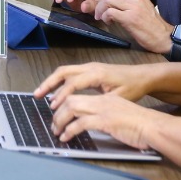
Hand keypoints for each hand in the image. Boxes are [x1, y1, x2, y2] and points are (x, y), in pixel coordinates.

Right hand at [34, 62, 158, 104]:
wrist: (143, 76)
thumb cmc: (133, 87)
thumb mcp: (119, 98)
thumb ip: (100, 103)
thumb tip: (84, 111)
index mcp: (97, 74)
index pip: (73, 83)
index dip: (62, 95)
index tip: (54, 105)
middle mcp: (90, 67)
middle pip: (63, 72)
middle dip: (48, 83)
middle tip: (37, 95)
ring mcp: (89, 67)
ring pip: (64, 72)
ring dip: (51, 82)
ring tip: (41, 94)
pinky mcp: (90, 70)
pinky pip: (70, 74)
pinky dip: (60, 82)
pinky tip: (55, 92)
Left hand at [47, 91, 165, 147]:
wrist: (155, 127)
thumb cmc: (141, 125)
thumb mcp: (119, 116)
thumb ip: (105, 116)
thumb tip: (89, 124)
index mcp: (105, 98)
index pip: (78, 96)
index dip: (63, 104)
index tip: (56, 114)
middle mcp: (102, 101)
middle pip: (71, 100)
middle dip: (57, 113)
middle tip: (53, 125)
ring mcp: (103, 110)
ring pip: (72, 109)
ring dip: (60, 121)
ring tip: (57, 132)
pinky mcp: (105, 121)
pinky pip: (80, 124)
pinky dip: (70, 131)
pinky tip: (66, 137)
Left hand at [85, 0, 174, 53]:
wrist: (163, 36)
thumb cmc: (151, 24)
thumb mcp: (141, 6)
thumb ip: (127, 1)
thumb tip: (109, 0)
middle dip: (99, 4)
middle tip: (98, 13)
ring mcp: (133, 7)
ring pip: (108, 1)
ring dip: (100, 11)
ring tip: (103, 18)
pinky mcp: (130, 18)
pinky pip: (110, 12)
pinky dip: (105, 17)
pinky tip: (109, 22)